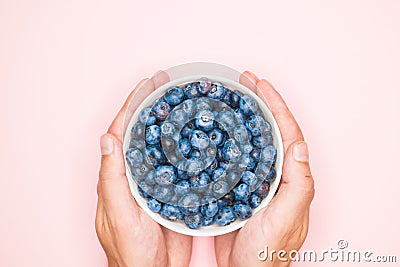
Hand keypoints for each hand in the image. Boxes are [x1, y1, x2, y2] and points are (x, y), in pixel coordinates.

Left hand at [95, 71, 191, 266]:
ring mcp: (157, 182)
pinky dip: (188, 148)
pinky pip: (182, 164)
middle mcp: (137, 174)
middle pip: (144, 133)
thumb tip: (107, 138)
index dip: (132, 106)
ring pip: (164, 146)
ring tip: (185, 102)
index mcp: (119, 176)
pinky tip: (200, 137)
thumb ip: (112, 179)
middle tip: (167, 84)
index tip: (146, 85)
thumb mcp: (119, 214)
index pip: (123, 132)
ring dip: (172, 123)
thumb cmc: (130, 251)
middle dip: (153, 106)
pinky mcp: (175, 192)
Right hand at [215, 71, 314, 266]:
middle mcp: (274, 173)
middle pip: (269, 130)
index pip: (286, 131)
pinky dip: (226, 140)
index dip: (275, 104)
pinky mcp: (238, 187)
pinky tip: (214, 131)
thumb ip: (298, 183)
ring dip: (242, 117)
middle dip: (259, 102)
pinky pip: (234, 157)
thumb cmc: (268, 250)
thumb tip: (300, 145)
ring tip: (229, 98)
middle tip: (243, 82)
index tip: (260, 84)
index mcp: (290, 176)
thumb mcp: (287, 217)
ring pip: (250, 140)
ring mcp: (255, 179)